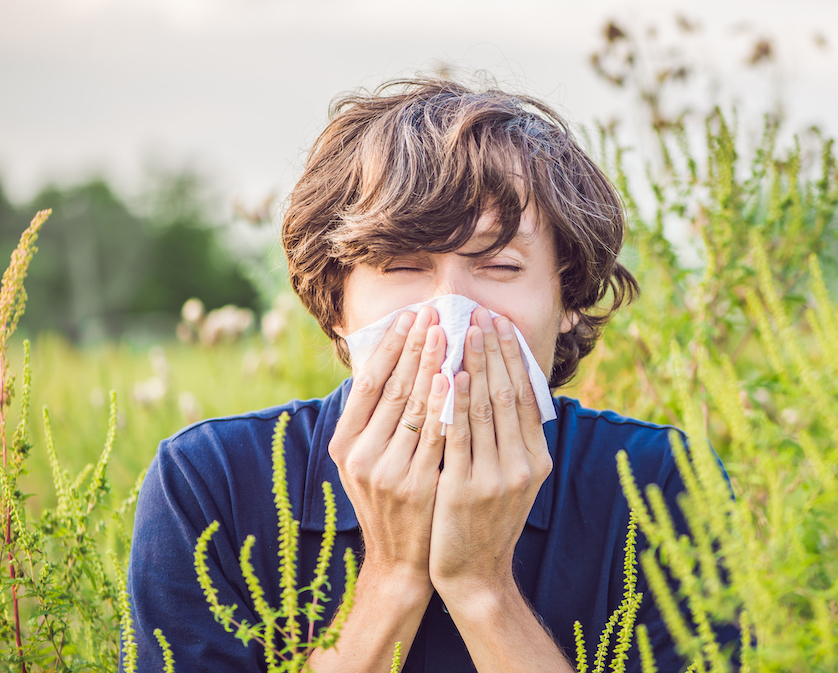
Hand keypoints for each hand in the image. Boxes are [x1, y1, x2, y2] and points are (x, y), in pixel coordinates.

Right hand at [327, 306, 448, 594]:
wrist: (400, 560)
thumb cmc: (390, 499)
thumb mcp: (368, 460)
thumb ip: (375, 418)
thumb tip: (389, 360)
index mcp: (344, 444)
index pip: (369, 382)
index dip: (390, 346)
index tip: (410, 315)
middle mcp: (360, 455)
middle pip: (393, 388)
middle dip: (416, 347)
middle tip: (435, 312)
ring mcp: (387, 472)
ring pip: (415, 407)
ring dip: (434, 365)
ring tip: (450, 332)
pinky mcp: (417, 485)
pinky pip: (436, 435)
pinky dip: (447, 404)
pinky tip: (458, 378)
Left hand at [429, 309, 552, 601]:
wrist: (473, 574)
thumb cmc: (486, 520)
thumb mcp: (512, 480)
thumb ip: (511, 440)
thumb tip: (505, 388)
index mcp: (536, 460)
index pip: (525, 395)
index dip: (513, 356)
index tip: (500, 323)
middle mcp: (523, 465)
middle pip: (508, 394)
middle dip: (494, 350)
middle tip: (482, 314)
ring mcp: (496, 478)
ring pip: (485, 408)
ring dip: (475, 365)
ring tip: (464, 331)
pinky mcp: (465, 488)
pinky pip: (459, 435)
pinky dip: (457, 402)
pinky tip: (451, 375)